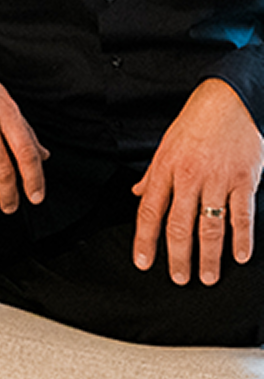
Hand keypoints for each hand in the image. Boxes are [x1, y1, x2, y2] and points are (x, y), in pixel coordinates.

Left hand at [132, 78, 263, 284]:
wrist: (228, 100)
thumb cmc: (196, 122)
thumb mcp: (166, 145)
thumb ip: (152, 175)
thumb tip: (135, 194)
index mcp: (166, 169)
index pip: (150, 211)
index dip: (145, 240)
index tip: (144, 263)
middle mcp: (190, 177)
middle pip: (179, 225)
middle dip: (178, 257)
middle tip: (179, 279)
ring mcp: (218, 179)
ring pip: (210, 226)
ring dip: (209, 256)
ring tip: (208, 276)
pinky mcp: (243, 179)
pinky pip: (241, 215)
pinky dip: (241, 239)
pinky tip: (239, 256)